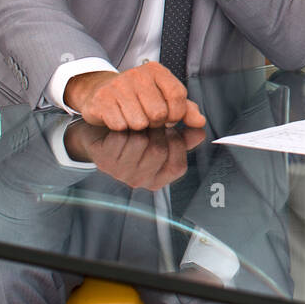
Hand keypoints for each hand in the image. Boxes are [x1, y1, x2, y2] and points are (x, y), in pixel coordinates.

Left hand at [63, 121, 204, 189]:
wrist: (105, 131)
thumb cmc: (139, 134)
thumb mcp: (166, 135)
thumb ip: (186, 135)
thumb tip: (201, 131)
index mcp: (158, 179)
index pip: (178, 166)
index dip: (176, 143)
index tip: (170, 130)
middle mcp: (139, 181)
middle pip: (158, 151)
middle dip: (158, 130)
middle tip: (152, 122)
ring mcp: (120, 173)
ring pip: (139, 143)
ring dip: (140, 126)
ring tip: (138, 123)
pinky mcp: (104, 160)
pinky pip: (121, 137)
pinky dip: (124, 125)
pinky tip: (123, 125)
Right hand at [64, 62, 206, 130]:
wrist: (102, 92)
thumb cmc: (139, 97)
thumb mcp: (165, 99)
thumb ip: (186, 110)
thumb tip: (200, 122)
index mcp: (157, 71)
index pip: (177, 95)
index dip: (177, 113)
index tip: (170, 117)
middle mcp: (137, 74)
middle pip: (159, 113)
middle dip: (156, 122)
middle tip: (149, 117)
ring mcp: (118, 85)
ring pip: (140, 122)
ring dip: (138, 126)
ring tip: (134, 117)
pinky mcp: (102, 99)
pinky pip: (120, 125)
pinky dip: (122, 128)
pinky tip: (120, 118)